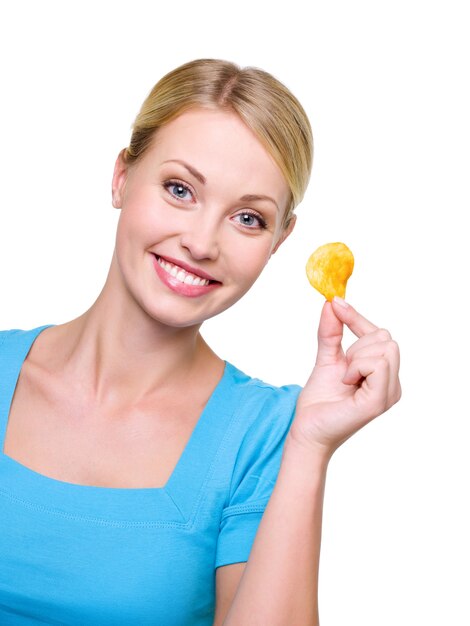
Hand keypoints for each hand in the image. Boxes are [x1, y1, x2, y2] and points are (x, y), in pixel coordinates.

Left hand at [289, 298, 400, 458]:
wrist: (307, 428)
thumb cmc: (319, 400)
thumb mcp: (326, 358)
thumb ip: (331, 332)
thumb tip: (331, 303)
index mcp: (383, 373)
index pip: (380, 334)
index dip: (357, 317)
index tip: (335, 303)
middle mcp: (392, 383)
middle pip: (386, 338)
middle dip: (358, 345)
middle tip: (343, 368)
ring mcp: (389, 393)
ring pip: (385, 348)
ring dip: (357, 357)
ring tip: (345, 378)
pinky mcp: (380, 400)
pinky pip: (378, 364)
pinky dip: (358, 367)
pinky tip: (347, 382)